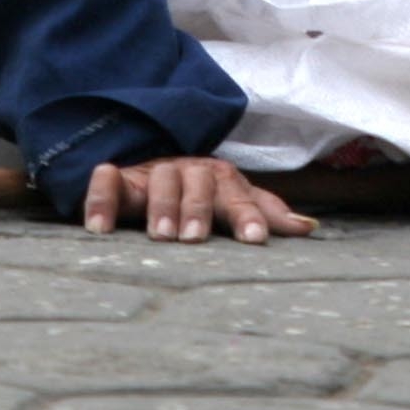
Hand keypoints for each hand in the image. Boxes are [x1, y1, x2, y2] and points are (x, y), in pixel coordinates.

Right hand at [80, 155, 313, 244]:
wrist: (153, 167)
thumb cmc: (202, 196)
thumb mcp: (234, 203)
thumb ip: (266, 214)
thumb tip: (309, 227)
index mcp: (220, 179)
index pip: (238, 196)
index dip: (247, 216)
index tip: (255, 241)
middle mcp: (187, 171)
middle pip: (197, 183)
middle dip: (197, 210)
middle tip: (194, 239)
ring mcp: (152, 173)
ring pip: (159, 178)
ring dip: (161, 205)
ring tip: (161, 235)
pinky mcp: (119, 179)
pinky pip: (108, 179)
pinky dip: (101, 198)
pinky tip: (99, 227)